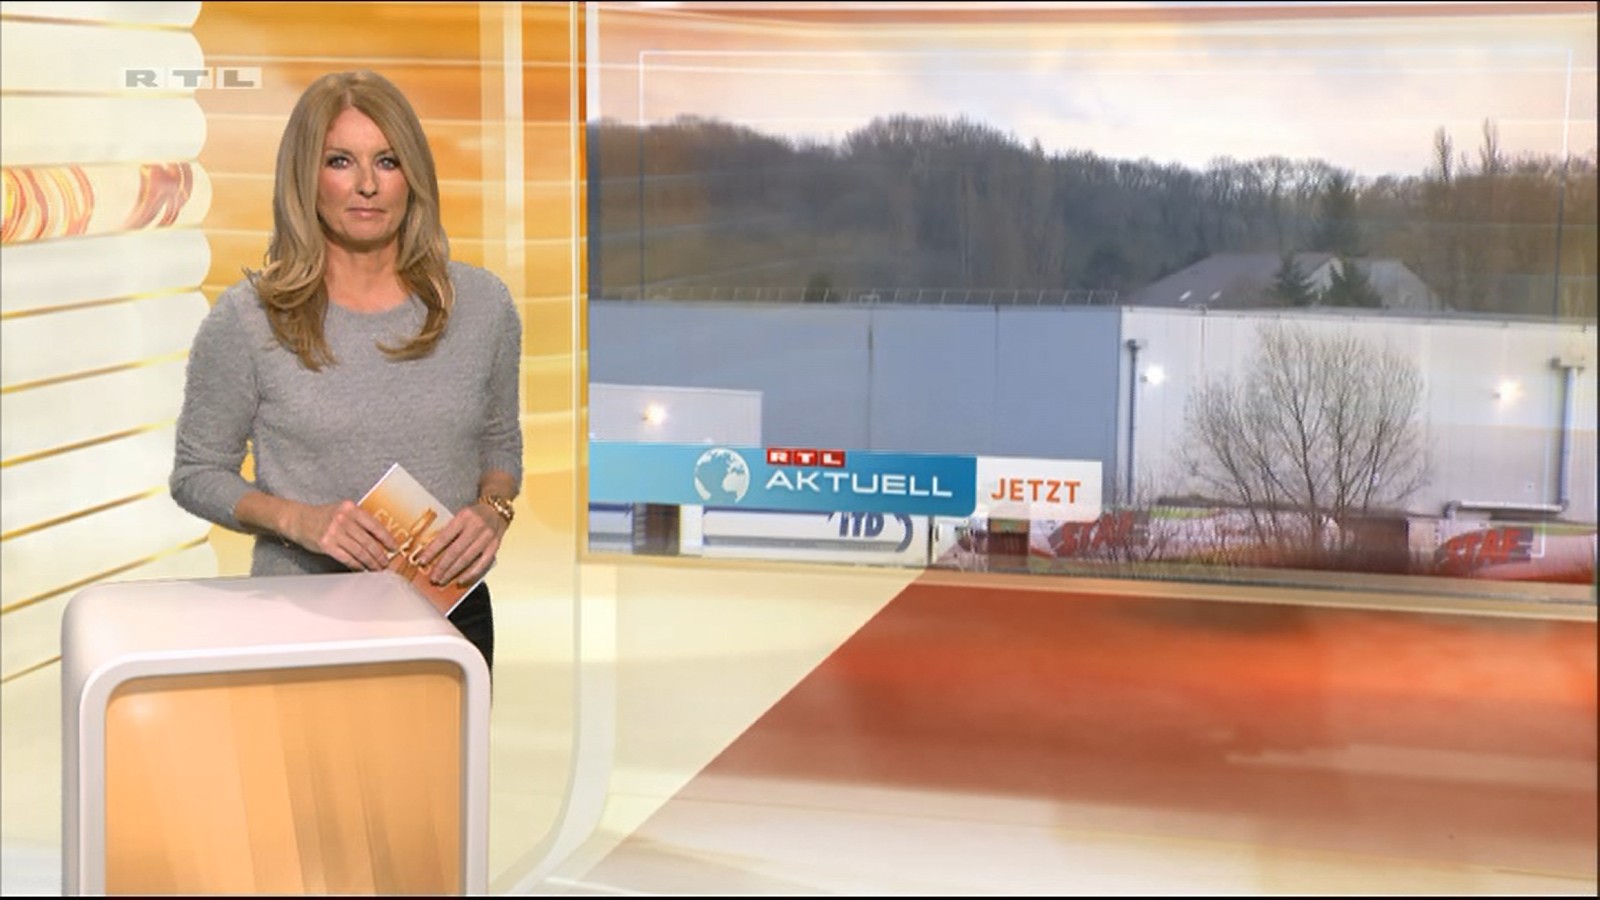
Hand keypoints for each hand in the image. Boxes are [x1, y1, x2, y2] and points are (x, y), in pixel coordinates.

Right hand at [282, 499, 396, 571]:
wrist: (299, 520)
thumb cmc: (324, 516)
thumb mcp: (343, 511)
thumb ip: (359, 520)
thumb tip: (380, 538)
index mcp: (351, 508)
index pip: (374, 525)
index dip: (386, 538)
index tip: (394, 548)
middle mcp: (343, 519)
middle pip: (368, 541)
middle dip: (380, 555)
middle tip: (386, 563)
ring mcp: (334, 532)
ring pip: (359, 552)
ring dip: (370, 562)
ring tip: (377, 568)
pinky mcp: (327, 545)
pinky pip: (347, 558)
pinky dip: (356, 565)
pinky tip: (362, 569)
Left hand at [416, 501, 507, 588]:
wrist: (497, 509)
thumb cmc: (474, 514)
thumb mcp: (460, 516)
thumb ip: (449, 530)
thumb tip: (431, 550)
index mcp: (464, 517)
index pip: (445, 537)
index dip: (432, 551)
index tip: (422, 562)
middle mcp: (476, 526)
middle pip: (455, 551)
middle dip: (442, 566)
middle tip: (432, 578)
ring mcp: (487, 537)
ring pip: (467, 559)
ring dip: (453, 572)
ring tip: (442, 580)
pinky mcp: (495, 546)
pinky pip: (482, 564)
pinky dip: (470, 574)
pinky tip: (460, 580)